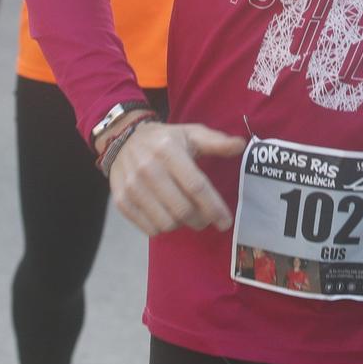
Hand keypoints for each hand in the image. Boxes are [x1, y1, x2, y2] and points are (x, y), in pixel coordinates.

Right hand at [106, 121, 244, 237]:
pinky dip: (163, 228)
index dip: (214, 207)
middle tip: (207, 219)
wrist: (123, 140)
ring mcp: (132, 187)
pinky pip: (149, 229)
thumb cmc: (165, 140)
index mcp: (168, 150)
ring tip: (185, 214)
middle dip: (201, 220)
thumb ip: (216, 141)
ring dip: (182, 224)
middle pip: (183, 209)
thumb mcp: (191, 134)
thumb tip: (241, 145)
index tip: (226, 222)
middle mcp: (148, 168)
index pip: (196, 186)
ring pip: (167, 223)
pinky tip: (167, 215)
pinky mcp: (121, 201)